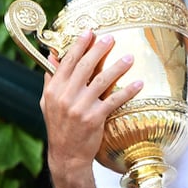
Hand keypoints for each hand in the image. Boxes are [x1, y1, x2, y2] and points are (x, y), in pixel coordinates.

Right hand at [40, 30, 142, 183]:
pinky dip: (127, 91)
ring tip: (129, 57)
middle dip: (98, 50)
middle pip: (85, 67)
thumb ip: (50, 79)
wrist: (67, 155)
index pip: (67, 62)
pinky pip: (114, 100)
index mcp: (54, 90)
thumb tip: (52, 56)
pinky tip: (139, 84)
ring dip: (117, 67)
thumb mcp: (48, 102)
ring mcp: (80, 107)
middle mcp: (66, 96)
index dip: (79, 45)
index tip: (89, 32)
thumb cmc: (59, 127)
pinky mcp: (95, 118)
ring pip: (101, 81)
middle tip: (111, 38)